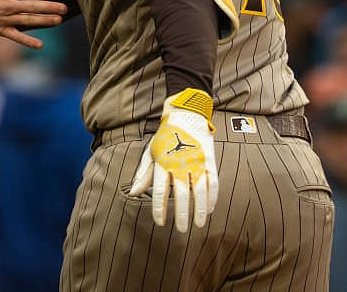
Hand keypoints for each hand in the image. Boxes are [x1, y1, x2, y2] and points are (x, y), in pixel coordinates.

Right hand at [0, 0, 65, 48]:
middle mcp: (8, 4)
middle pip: (33, 6)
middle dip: (50, 7)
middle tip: (65, 7)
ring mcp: (4, 18)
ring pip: (28, 20)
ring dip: (44, 21)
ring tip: (58, 20)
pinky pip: (16, 36)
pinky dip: (27, 42)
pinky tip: (40, 45)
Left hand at [130, 88, 217, 232]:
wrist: (186, 116)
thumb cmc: (165, 138)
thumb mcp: (151, 153)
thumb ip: (143, 174)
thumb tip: (133, 193)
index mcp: (163, 163)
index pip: (159, 191)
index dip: (159, 209)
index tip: (160, 222)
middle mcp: (180, 164)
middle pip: (181, 194)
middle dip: (181, 214)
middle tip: (181, 230)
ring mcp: (197, 162)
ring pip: (200, 191)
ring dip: (200, 210)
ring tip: (199, 225)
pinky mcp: (210, 161)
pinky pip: (213, 183)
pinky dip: (212, 197)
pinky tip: (210, 209)